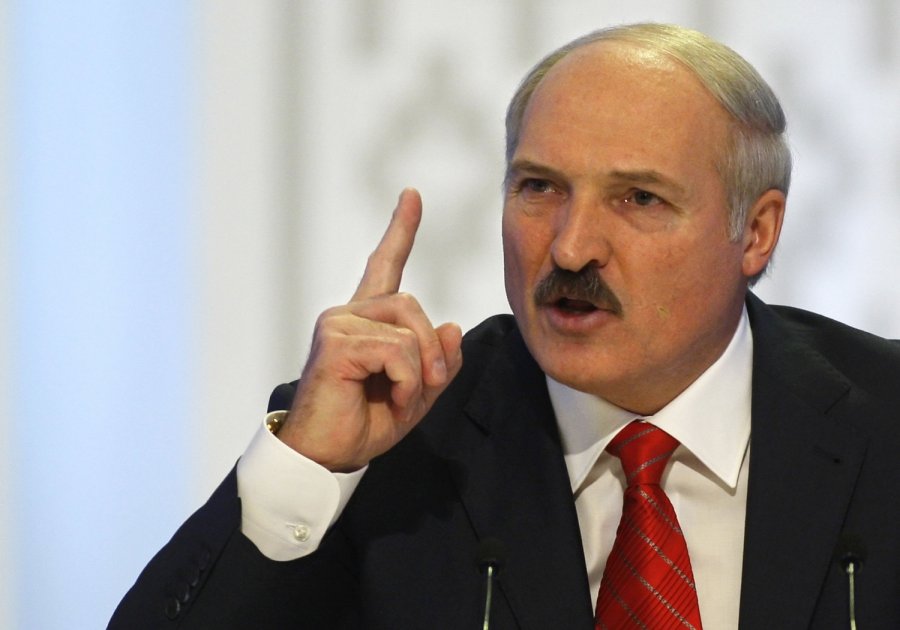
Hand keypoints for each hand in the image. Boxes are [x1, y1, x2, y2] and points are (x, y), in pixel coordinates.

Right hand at [278, 189, 463, 471]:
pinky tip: (390, 399)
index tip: (411, 196)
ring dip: (419, 371)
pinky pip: (396, 350)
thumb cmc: (364, 422)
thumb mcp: (417, 392)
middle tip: (429, 386)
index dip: (400, 230)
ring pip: (408, 328)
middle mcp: (348, 314)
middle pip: (412, 305)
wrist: (327, 455)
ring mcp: (338, 324)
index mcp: (367, 321)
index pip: (385, 265)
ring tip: (403, 398)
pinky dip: (405, 381)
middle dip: (431, 350)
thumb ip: (438, 360)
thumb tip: (452, 326)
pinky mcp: (335, 342)